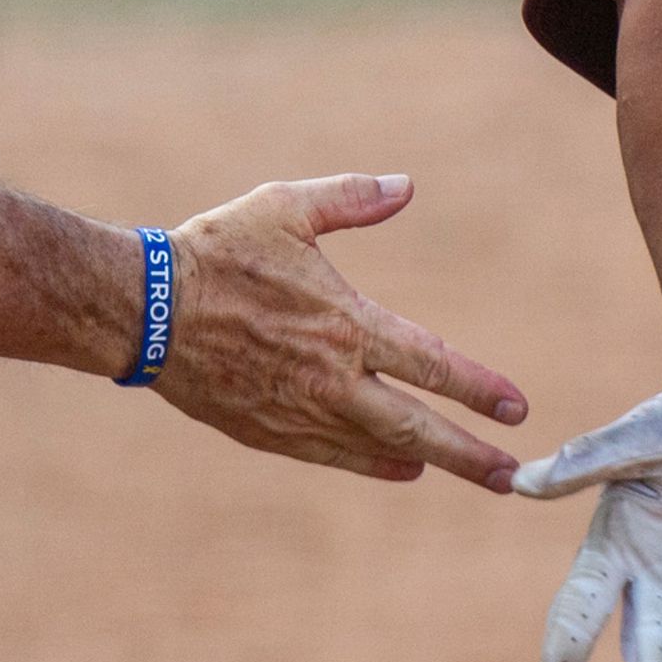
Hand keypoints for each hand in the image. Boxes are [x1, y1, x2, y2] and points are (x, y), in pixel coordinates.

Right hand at [154, 173, 527, 489]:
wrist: (143, 310)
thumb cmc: (216, 252)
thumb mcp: (285, 207)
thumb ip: (351, 199)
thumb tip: (406, 186)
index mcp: (346, 324)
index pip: (432, 365)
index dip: (479, 388)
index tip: (517, 408)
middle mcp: (330, 378)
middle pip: (416, 427)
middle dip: (469, 453)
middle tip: (512, 475)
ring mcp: (298, 411)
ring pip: (377, 448)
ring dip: (427, 463)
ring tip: (467, 474)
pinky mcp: (265, 431)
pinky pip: (330, 455)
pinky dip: (370, 465)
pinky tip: (398, 469)